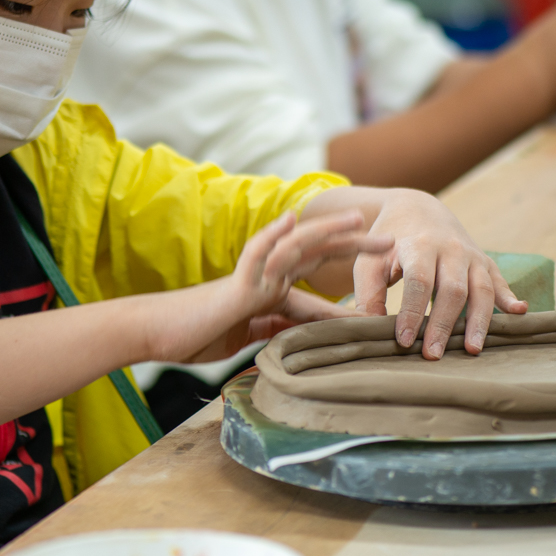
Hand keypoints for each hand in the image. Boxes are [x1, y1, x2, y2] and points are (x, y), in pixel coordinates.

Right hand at [145, 211, 393, 364]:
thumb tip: (325, 334)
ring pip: (294, 246)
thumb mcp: (257, 333)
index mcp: (275, 287)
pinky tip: (289, 221)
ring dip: (326, 232)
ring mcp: (253, 277)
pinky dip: (272, 237)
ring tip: (356, 221)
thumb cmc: (203, 332)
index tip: (388, 267)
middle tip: (392, 239)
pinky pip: (254, 257)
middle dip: (355, 244)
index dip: (353, 266)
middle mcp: (268, 274)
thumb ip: (286, 327)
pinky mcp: (236, 286)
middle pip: (318, 252)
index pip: (321, 270)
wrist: (162, 333)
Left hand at [351, 190, 527, 359]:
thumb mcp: (370, 259)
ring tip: (473, 350)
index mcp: (419, 246)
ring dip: (479, 321)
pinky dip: (510, 298)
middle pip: (453, 289)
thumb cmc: (388, 242)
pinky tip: (519, 313)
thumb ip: (367, 292)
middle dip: (443, 324)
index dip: (411, 311)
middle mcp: (450, 249)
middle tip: (432, 354)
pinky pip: (500, 282)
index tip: (403, 340)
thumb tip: (369, 328)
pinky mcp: (486, 263)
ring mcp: (472, 255)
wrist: (417, 209)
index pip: (418, 281)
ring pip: (481, 289)